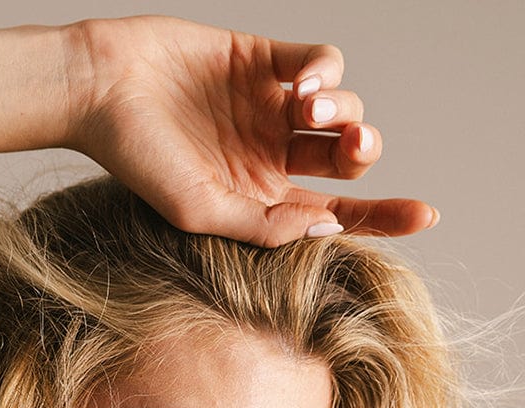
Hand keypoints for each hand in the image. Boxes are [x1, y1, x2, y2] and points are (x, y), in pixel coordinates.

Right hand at [0, 19, 435, 247]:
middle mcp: (270, 154)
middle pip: (347, 156)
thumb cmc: (139, 160)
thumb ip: (264, 224)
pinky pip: (320, 60)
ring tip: (304, 107)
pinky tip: (300, 81)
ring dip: (340, 108)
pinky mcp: (262, 57)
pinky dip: (324, 69)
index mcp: (259, 198)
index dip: (382, 214)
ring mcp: (268, 105)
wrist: (102, 91)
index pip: (334, 211)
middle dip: (363, 150)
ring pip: (341, 106)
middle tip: (352, 146)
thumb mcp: (200, 211)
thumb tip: (327, 228)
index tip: (425, 214)